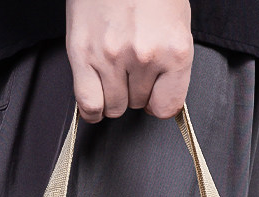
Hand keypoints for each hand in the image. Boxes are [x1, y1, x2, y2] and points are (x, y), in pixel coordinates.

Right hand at [65, 0, 193, 122]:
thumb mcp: (176, 24)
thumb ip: (172, 66)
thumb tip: (160, 98)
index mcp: (175, 51)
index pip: (167, 107)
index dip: (158, 101)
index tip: (153, 92)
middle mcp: (144, 57)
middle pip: (137, 104)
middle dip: (134, 90)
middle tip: (130, 67)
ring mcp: (111, 57)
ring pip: (113, 107)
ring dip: (113, 96)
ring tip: (113, 73)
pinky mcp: (82, 54)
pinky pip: (88, 103)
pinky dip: (92, 109)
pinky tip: (96, 101)